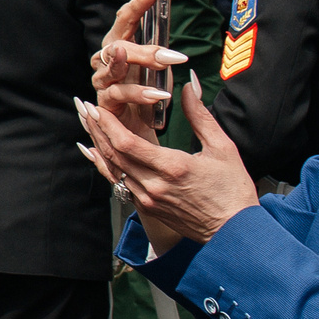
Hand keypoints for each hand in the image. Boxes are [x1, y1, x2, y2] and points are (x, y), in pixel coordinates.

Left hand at [76, 72, 257, 255]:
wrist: (234, 232)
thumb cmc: (233, 190)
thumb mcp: (222, 147)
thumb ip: (200, 115)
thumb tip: (188, 85)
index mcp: (172, 168)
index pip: (126, 143)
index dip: (107, 123)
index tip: (96, 106)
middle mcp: (154, 186)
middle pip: (113, 154)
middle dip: (96, 129)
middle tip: (84, 109)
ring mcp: (148, 200)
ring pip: (113, 170)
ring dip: (98, 145)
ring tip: (88, 125)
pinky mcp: (148, 208)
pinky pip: (119, 183)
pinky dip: (107, 166)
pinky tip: (98, 153)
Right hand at [87, 0, 188, 142]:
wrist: (137, 129)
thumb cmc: (148, 92)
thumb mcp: (159, 66)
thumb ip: (161, 47)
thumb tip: (176, 28)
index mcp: (120, 44)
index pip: (127, 18)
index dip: (138, 3)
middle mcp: (106, 59)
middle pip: (118, 42)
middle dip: (142, 44)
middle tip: (168, 51)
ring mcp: (102, 80)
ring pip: (115, 67)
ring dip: (140, 64)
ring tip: (161, 63)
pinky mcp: (103, 103)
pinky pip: (118, 94)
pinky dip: (139, 93)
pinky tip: (158, 94)